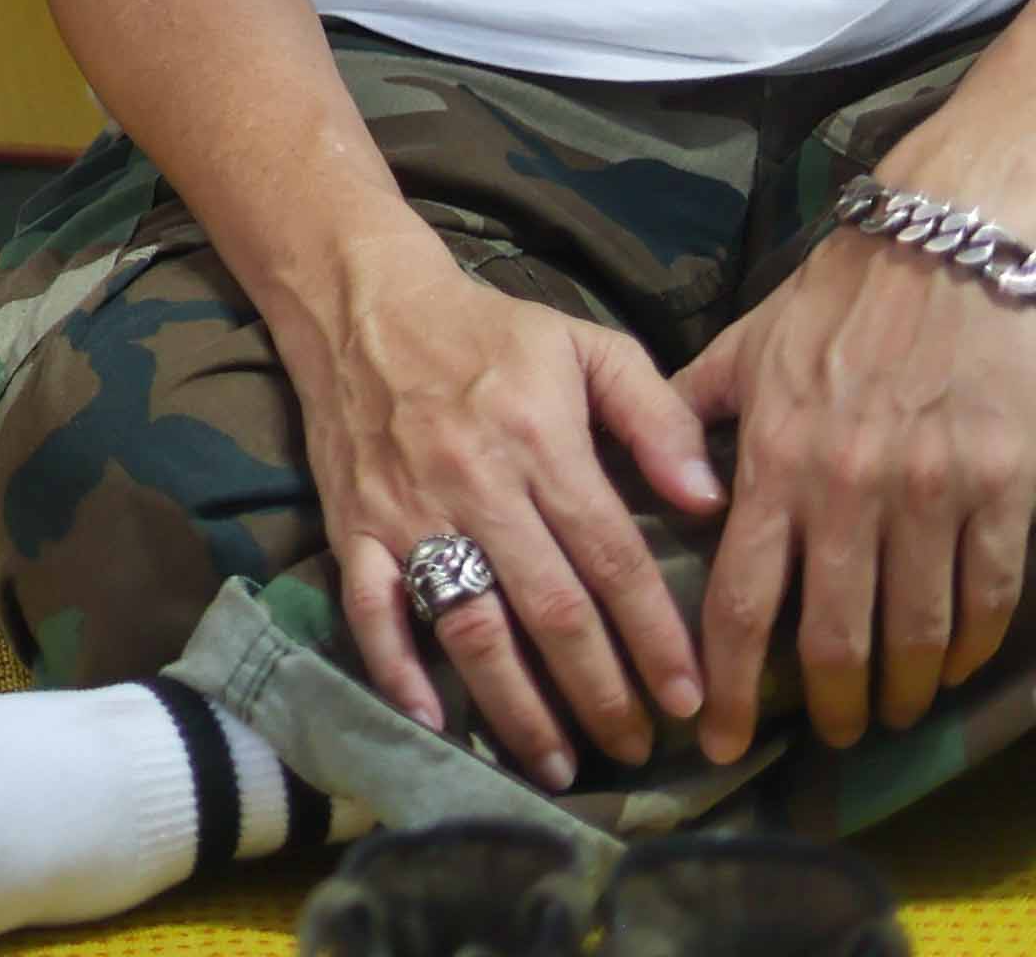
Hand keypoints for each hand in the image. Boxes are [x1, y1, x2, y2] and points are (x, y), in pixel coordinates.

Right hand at [292, 237, 719, 785]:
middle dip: (600, 690)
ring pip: (468, 623)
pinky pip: (370, 608)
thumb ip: (655, 416)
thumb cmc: (488, 332)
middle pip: (548, 608)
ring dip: (515, 703)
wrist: (360, 301)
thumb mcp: (587, 346)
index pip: (611, 557)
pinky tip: (430, 718)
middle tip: (637, 747)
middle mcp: (475, 485)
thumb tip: (710, 500)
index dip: (655, 636)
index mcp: (538, 441)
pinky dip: (394, 666)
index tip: (689, 697)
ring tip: (557, 763)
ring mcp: (407, 511)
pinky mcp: (354, 526)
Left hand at [678, 186, 1035, 759]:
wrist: (948, 254)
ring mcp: (930, 495)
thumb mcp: (745, 347)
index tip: (718, 735)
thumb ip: (693, 413)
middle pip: (835, 634)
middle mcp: (847, 490)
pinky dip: (972, 643)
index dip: (729, 679)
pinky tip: (955, 667)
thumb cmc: (839, 301)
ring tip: (889, 713)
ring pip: (916, 628)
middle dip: (828, 703)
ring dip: (903, 687)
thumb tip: (654, 473)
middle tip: (826, 738)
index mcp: (775, 459)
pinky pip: (988, 592)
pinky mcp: (1002, 490)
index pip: (742, 596)